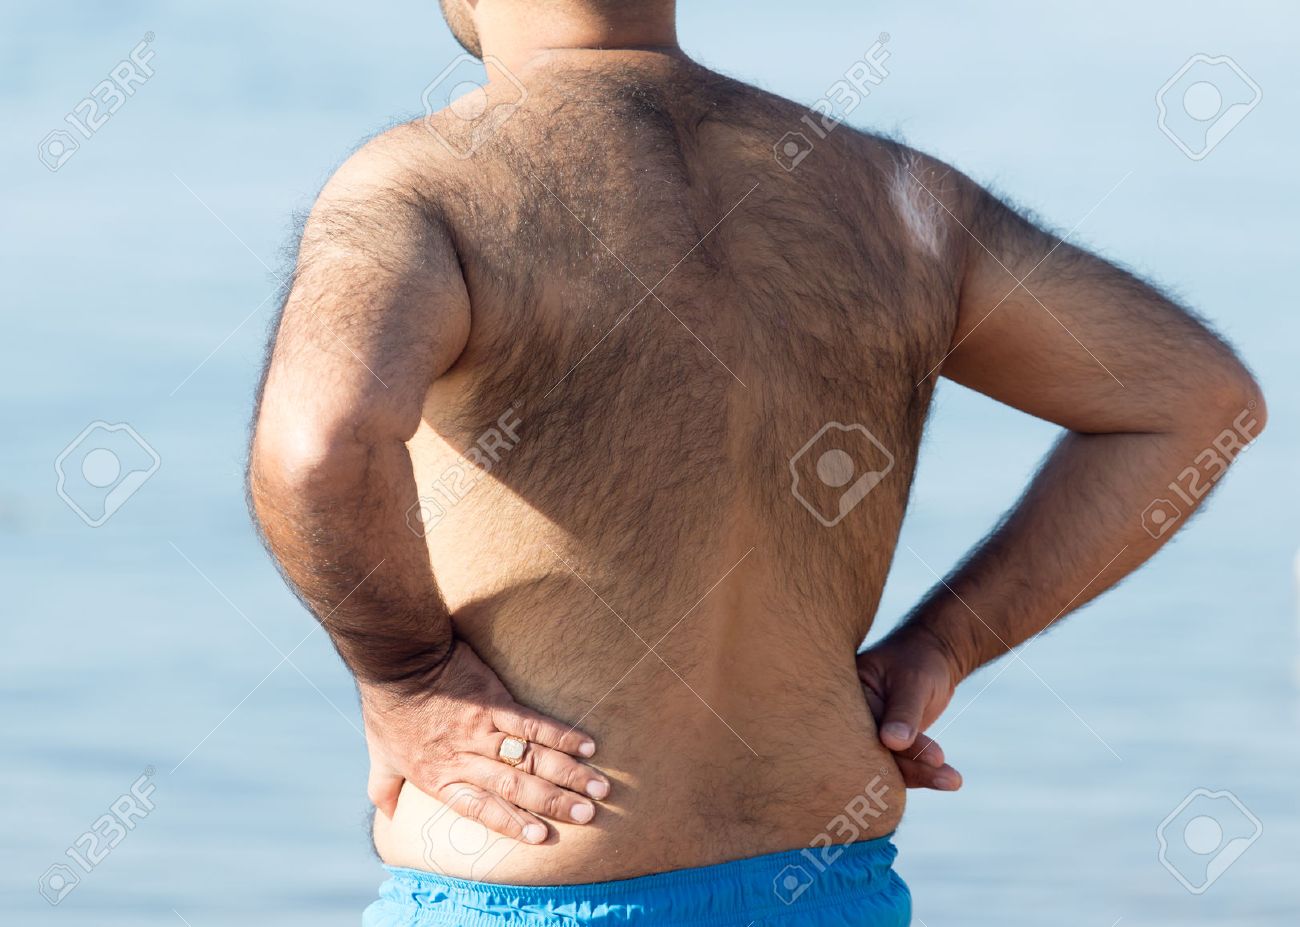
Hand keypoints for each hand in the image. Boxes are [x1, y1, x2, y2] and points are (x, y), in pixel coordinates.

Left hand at [361, 637, 608, 843]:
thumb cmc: (387, 709)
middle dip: (555, 804)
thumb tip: (388, 815)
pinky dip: (560, 735)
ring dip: (568, 775)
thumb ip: (384, 788)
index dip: (513, 822)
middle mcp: (465, 759)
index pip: (482, 808)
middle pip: (517, 786)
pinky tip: (586, 745)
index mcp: (440, 778)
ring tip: (599, 788)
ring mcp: (481, 730)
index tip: (542, 838)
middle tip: (589, 816)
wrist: (397, 662)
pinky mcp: (493, 702)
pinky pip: (531, 723)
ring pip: (530, 759)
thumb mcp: (379, 756)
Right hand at [856, 626, 962, 790]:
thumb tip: (892, 743)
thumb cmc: (919, 659)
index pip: (864, 729)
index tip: (933, 757)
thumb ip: (903, 712)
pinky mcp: (885, 743)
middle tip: (947, 778)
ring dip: (922, 773)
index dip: (894, 747)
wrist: (932, 655)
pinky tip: (949, 779)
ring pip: (889, 762)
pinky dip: (925, 771)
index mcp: (846, 696)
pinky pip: (900, 763)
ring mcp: (868, 732)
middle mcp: (852, 717)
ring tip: (954, 780)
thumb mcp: (913, 681)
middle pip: (873, 752)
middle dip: (910, 767)